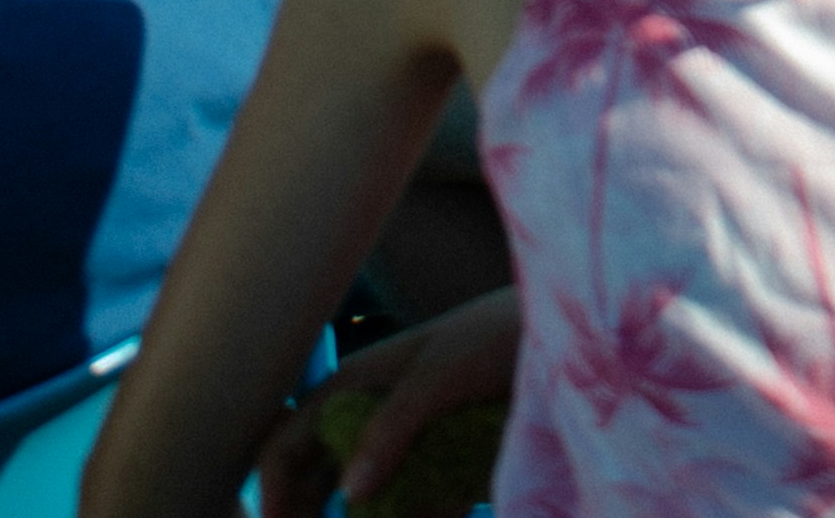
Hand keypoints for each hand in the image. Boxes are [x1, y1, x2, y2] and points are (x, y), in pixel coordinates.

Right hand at [265, 289, 521, 517]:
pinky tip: (436, 511)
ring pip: (367, 504)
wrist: (563, 334)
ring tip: (410, 512)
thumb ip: (393, 426)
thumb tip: (349, 492)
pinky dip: (418, 516)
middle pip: (319, 485)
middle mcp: (371, 422)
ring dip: (375, 517)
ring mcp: (406, 450)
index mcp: (354, 388)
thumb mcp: (441, 374)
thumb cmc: (495, 336)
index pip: (288, 445)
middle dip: (311, 515)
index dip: (272, 491)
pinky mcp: (443, 471)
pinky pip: (414, 510)